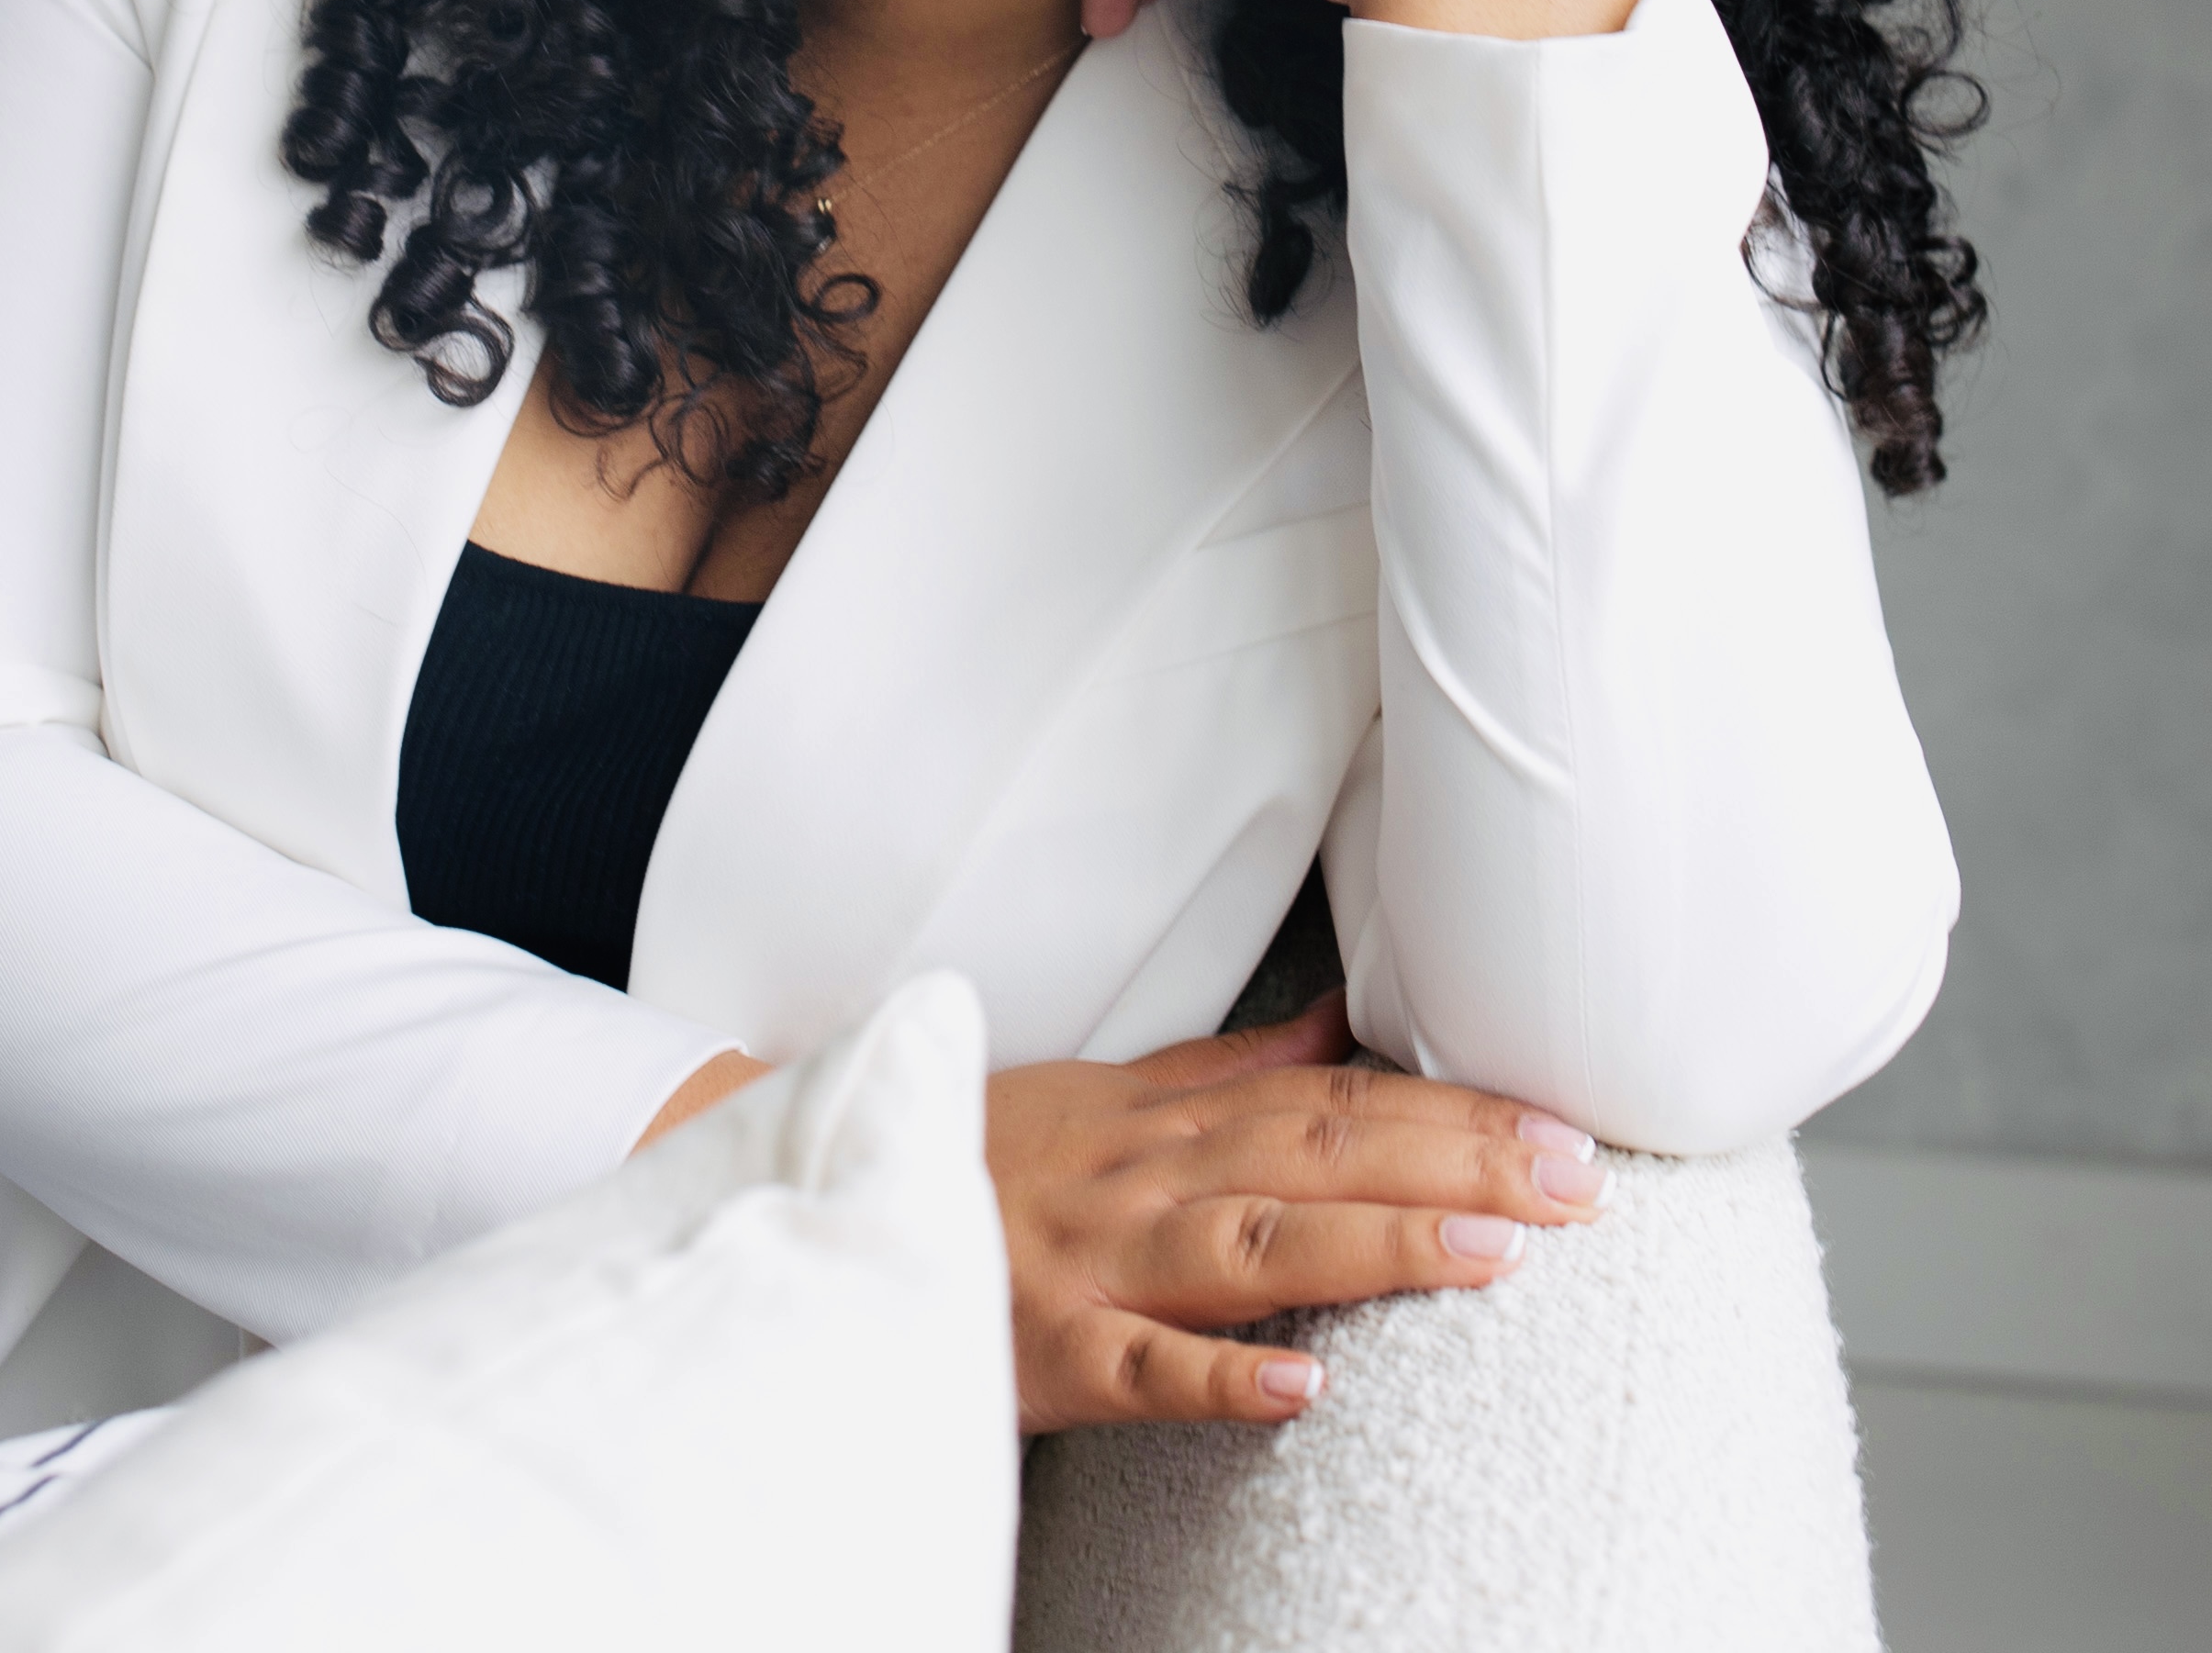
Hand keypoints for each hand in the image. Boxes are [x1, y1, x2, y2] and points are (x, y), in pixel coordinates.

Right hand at [989, 1002, 1613, 1433]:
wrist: (834, 1204)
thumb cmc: (984, 1160)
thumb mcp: (1107, 1096)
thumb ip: (1230, 1069)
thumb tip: (1342, 1027)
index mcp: (1170, 1121)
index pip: (1335, 1103)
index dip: (1452, 1109)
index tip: (1562, 1124)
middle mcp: (1150, 1179)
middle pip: (1319, 1156)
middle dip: (1456, 1161)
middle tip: (1579, 1177)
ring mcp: (1102, 1263)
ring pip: (1255, 1244)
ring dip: (1375, 1243)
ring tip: (1492, 1252)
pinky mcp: (1053, 1353)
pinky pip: (1143, 1367)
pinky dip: (1220, 1371)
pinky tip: (1304, 1385)